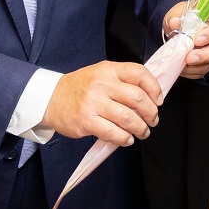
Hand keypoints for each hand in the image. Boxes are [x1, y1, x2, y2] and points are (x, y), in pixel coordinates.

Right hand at [43, 61, 162, 146]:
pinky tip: (126, 139)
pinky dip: (125, 139)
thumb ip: (123, 80)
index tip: (158, 100)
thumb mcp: (100, 73)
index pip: (139, 73)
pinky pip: (113, 133)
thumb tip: (150, 95)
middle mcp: (102, 84)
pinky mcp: (86, 121)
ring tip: (142, 132)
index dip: (154, 88)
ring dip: (141, 129)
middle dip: (151, 113)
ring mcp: (93, 102)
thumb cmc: (80, 87)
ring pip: (128, 118)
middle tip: (152, 120)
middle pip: (138, 98)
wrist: (50, 98)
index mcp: (108, 69)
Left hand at [163, 7, 208, 78]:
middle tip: (190, 58)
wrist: (178, 27)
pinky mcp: (207, 63)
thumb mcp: (178, 13)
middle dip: (203, 56)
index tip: (197, 40)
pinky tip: (181, 70)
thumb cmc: (183, 18)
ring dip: (195, 66)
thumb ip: (177, 17)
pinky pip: (201, 71)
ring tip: (182, 66)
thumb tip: (175, 22)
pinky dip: (191, 72)